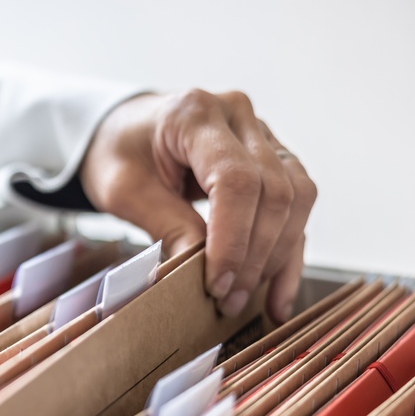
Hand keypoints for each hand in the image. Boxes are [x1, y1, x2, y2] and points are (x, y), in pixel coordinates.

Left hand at [81, 90, 316, 322]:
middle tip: (228, 300)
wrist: (124, 131)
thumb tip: (200, 272)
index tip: (218, 283)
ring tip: (248, 301)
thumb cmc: (119, 153)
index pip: (235, 180)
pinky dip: (288, 253)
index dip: (232, 239)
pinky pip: (296, 207)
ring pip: (296, 199)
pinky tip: (277, 294)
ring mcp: (262, 135)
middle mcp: (239, 116)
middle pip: (273, 191)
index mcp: (195, 114)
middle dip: (254, 256)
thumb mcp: (123, 190)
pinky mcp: (273, 160)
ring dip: (277, 257)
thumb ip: (164, 223)